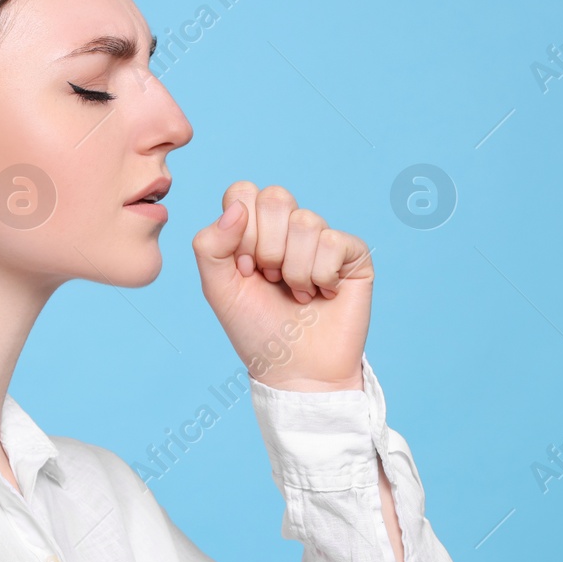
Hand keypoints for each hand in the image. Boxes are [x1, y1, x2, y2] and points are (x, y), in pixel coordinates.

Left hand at [191, 182, 372, 390]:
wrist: (296, 370)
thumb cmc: (258, 330)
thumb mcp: (219, 289)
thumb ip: (210, 245)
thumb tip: (237, 208)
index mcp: (255, 229)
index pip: (243, 192)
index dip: (241, 231)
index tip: (245, 269)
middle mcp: (289, 228)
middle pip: (276, 198)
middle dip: (268, 248)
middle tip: (271, 280)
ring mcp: (323, 238)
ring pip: (306, 222)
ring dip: (295, 270)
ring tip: (298, 293)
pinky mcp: (353, 254)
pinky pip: (333, 241)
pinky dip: (321, 276)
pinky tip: (323, 294)